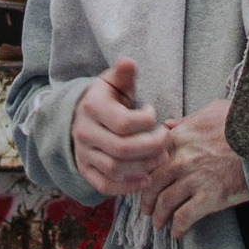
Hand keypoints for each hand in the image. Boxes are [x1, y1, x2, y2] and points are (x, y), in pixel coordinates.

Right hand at [72, 58, 169, 198]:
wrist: (82, 118)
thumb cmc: (107, 99)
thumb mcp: (114, 83)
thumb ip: (124, 74)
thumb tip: (128, 62)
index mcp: (92, 108)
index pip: (124, 122)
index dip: (146, 121)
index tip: (153, 115)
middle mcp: (84, 132)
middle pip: (121, 149)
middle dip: (151, 148)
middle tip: (166, 142)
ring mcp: (83, 154)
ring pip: (115, 169)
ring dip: (143, 167)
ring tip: (160, 159)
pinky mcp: (86, 171)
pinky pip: (105, 185)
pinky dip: (127, 187)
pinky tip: (145, 178)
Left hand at [143, 98, 248, 236]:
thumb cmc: (243, 122)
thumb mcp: (211, 111)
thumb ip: (186, 120)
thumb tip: (168, 125)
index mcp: (180, 137)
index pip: (151, 159)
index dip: (145, 173)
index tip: (145, 181)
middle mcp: (182, 159)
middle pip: (153, 183)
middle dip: (146, 200)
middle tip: (146, 208)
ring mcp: (195, 179)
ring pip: (165, 202)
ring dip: (159, 216)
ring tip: (159, 223)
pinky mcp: (211, 196)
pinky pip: (186, 216)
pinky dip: (179, 226)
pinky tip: (178, 232)